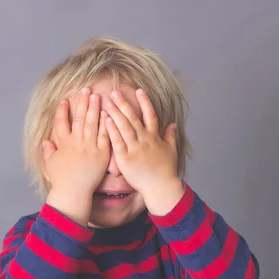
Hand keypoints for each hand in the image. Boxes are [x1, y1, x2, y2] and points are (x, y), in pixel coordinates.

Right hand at [42, 88, 109, 222]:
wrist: (73, 192)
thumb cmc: (61, 181)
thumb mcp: (50, 165)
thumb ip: (48, 152)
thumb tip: (45, 143)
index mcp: (63, 144)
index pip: (61, 123)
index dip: (62, 111)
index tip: (64, 101)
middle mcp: (76, 142)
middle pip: (79, 118)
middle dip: (82, 103)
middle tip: (86, 90)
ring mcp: (89, 147)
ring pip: (92, 123)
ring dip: (94, 108)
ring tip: (97, 96)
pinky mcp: (101, 153)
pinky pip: (105, 136)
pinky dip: (106, 124)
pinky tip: (108, 113)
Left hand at [104, 88, 183, 210]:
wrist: (160, 188)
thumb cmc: (165, 171)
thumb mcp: (171, 151)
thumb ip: (170, 136)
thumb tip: (173, 123)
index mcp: (155, 137)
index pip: (150, 115)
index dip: (144, 102)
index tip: (139, 90)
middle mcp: (145, 140)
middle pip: (133, 118)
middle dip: (124, 104)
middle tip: (115, 92)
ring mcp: (135, 149)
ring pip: (124, 127)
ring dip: (115, 113)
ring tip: (107, 101)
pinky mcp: (126, 159)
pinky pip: (117, 141)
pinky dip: (111, 130)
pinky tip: (105, 120)